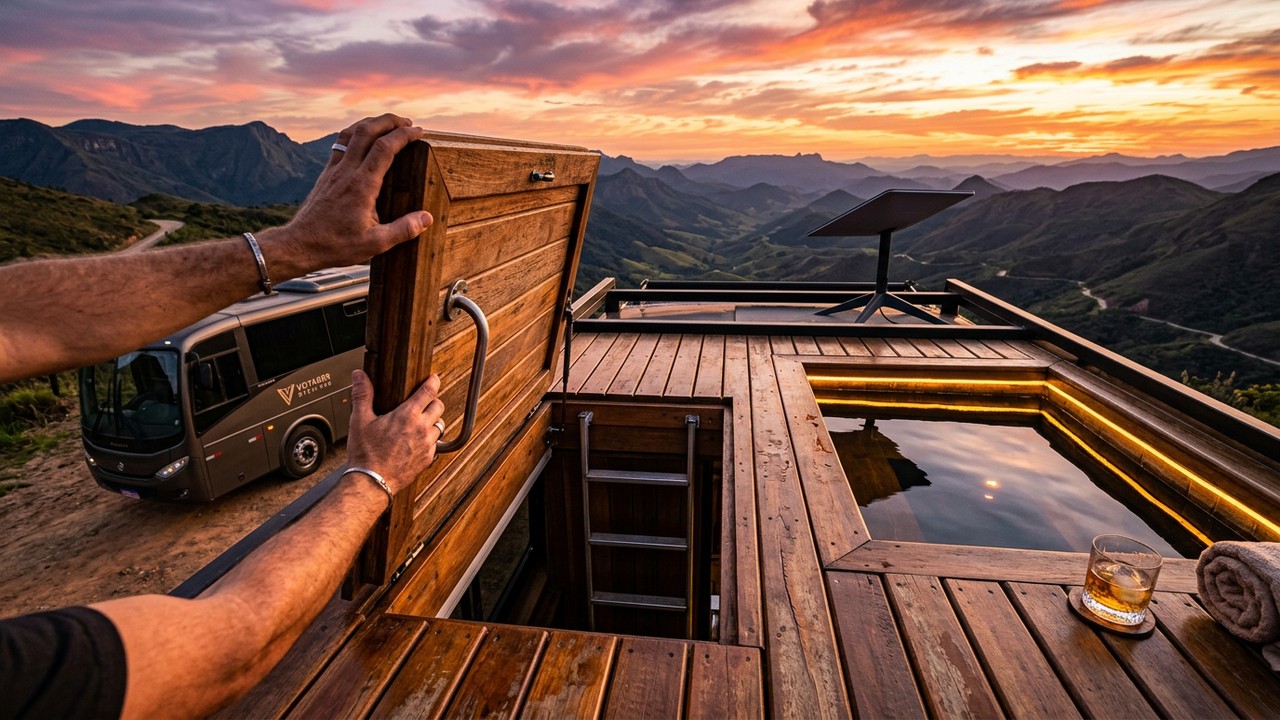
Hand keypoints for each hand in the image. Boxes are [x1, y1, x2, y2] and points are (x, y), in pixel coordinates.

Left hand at [266, 113, 432, 272]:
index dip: (404, 135)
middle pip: (367, 130)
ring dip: (371, 122)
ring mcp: (334, 170)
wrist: (300, 244)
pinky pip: (340, 143)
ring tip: (387, 124)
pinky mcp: (326, 173)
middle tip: (407, 122)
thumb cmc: (336, 245)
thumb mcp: (375, 244)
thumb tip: (427, 218)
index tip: (418, 132)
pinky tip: (363, 139)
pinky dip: (355, 133)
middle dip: (389, 120)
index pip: (385, 148)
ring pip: (351, 132)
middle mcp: (347, 171)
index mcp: (362, 185)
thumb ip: (403, 230)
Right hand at [346, 369, 444, 494]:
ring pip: (440, 425)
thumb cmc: (366, 454)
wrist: (372, 482)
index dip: (433, 382)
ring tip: (421, 421)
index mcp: (407, 416)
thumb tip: (359, 376)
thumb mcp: (360, 420)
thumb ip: (362, 395)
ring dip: (433, 420)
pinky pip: (436, 443)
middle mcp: (421, 429)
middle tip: (425, 401)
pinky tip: (419, 440)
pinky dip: (431, 439)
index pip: (429, 392)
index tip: (434, 378)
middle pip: (439, 406)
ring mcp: (427, 445)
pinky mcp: (427, 458)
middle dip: (433, 401)